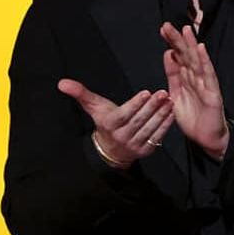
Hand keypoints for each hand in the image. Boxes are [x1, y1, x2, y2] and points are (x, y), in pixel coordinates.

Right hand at [57, 79, 172, 167]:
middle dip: (152, 106)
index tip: (146, 92)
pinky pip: (156, 137)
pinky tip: (171, 113)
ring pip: (149, 129)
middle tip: (163, 93)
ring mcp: (134, 145)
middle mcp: (122, 136)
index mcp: (109, 125)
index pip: (124, 114)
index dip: (135, 104)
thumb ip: (80, 94)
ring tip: (169, 100)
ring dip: (161, 114)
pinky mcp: (145, 151)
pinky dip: (165, 125)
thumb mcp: (93, 107)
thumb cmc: (104, 122)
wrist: (110, 150)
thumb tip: (62, 83)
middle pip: (139, 120)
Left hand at [160, 22, 228, 158]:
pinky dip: (205, 62)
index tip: (163, 30)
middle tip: (168, 26)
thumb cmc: (193, 117)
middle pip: (186, 55)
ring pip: (197, 61)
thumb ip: (172, 74)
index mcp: (186, 78)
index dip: (171, 43)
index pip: (178, 56)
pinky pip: (208, 75)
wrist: (206, 138)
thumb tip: (168, 54)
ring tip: (186, 31)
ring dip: (191, 45)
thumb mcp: (176, 93)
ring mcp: (205, 84)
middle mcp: (196, 78)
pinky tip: (201, 50)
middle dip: (178, 40)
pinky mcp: (212, 93)